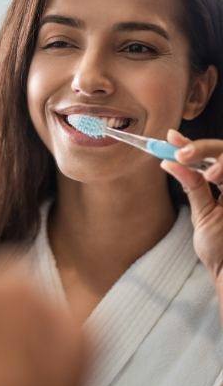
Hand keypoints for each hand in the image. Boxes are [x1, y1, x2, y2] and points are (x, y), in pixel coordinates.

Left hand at [161, 129, 222, 297]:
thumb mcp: (204, 213)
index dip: (192, 144)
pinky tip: (213, 176)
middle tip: (182, 153)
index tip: (171, 137)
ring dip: (220, 161)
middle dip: (203, 148)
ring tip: (206, 172)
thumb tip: (168, 162)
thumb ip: (192, 187)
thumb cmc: (220, 248)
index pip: (210, 156)